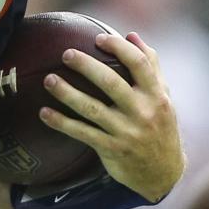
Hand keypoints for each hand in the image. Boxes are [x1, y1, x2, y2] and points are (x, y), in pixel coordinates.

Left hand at [38, 31, 183, 202]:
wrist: (163, 173)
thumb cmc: (160, 127)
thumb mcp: (164, 97)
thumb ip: (151, 66)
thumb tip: (132, 35)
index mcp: (157, 95)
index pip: (139, 64)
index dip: (119, 48)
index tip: (99, 39)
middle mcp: (143, 112)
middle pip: (112, 83)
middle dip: (87, 66)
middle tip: (66, 53)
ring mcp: (127, 132)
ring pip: (92, 109)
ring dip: (68, 93)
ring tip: (49, 80)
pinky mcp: (112, 150)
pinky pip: (83, 133)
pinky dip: (62, 123)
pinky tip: (44, 113)